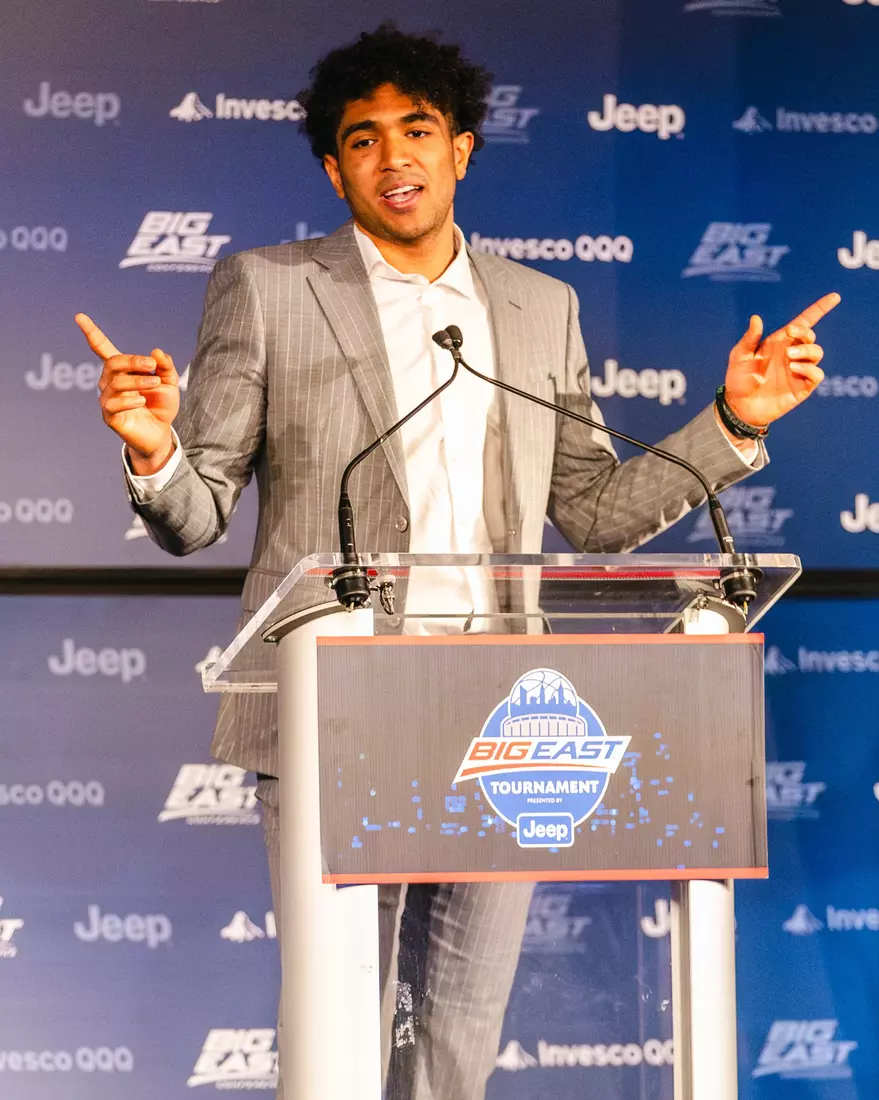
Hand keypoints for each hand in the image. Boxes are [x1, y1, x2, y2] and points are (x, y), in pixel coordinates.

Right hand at [75, 313, 179, 472]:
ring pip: (116, 382)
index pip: (102, 348)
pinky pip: (113, 403)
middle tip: (153, 366)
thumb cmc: (161, 406)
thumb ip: (165, 366)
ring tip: (154, 386)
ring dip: (138, 381)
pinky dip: (130, 400)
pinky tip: (141, 401)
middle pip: (113, 363)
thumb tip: (156, 351)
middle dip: (134, 361)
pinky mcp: (109, 416)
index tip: (79, 316)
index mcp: (122, 370)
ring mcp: (107, 398)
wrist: (161, 434)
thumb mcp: (170, 383)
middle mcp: (110, 382)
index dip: (91, 333)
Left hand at [724, 292, 840, 428]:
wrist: (739, 406)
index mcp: (780, 342)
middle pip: (811, 336)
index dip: (820, 309)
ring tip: (788, 358)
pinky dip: (809, 369)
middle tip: (788, 337)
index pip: (804, 322)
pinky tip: (793, 369)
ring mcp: (799, 370)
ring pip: (817, 353)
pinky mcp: (802, 387)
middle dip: (804, 333)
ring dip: (806, 351)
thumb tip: (756, 318)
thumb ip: (749, 338)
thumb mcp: (739, 356)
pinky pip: (816, 374)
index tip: (834, 297)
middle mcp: (792, 354)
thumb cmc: (738, 379)